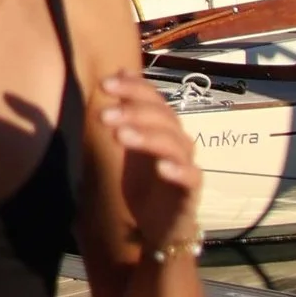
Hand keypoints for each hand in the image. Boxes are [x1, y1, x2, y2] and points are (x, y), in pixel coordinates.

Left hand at [95, 67, 200, 260]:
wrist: (161, 226)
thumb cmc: (146, 182)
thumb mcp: (131, 143)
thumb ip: (128, 110)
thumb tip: (121, 70)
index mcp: (162, 127)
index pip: (153, 98)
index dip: (133, 88)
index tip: (105, 84)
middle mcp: (178, 141)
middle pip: (163, 118)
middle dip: (133, 112)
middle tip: (104, 116)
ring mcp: (187, 166)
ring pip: (174, 144)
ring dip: (148, 137)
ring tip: (121, 136)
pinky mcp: (191, 192)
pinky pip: (191, 177)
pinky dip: (178, 170)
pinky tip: (161, 168)